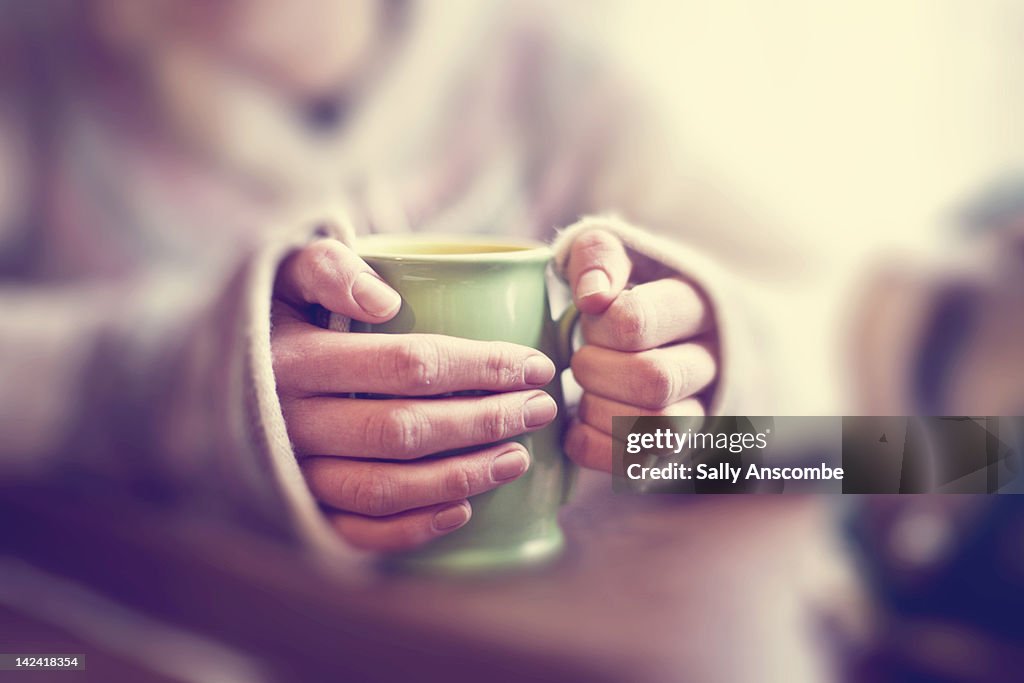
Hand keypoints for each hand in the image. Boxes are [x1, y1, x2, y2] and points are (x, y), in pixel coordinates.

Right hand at [271, 239, 557, 551]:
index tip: (534, 365)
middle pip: (406, 430)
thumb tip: (384, 300)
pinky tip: (462, 511)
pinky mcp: (296, 507)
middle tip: (540, 409)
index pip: (409, 365)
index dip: (481, 366)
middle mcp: (290, 420)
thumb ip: (328, 267)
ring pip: (386, 487)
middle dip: (485, 421)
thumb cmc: (273, 314)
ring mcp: (292, 472)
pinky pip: (355, 533)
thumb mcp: (285, 271)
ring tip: (519, 457)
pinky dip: (411, 528)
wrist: (204, 375)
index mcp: (296, 357)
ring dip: (462, 476)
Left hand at [563, 230, 717, 470]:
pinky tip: (580, 423)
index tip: (591, 316)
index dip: (599, 325)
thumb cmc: (634, 292)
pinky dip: (593, 446)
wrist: (671, 331)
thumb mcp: (619, 255)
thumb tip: (593, 295)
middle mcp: (712, 361)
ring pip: (657, 429)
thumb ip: (600, 257)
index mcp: (698, 304)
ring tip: (586, 391)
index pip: (637, 322)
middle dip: (597, 370)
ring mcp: (703, 410)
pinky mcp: (680, 450)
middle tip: (582, 357)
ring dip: (599, 411)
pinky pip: (636, 465)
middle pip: (654, 380)